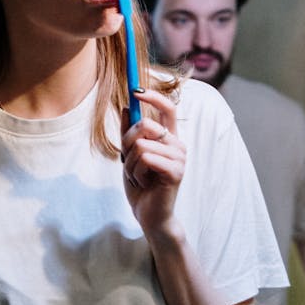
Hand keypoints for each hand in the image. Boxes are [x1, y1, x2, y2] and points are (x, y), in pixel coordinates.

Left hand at [120, 87, 185, 236]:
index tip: (135, 90)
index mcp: (169, 138)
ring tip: (139, 177)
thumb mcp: (129, 156)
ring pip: (140, 145)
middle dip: (127, 142)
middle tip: (130, 162)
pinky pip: (145, 159)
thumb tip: (125, 107)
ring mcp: (179, 157)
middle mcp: (177, 144)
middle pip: (145, 124)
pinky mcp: (176, 171)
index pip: (168, 108)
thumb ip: (128, 133)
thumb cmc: (141, 186)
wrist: (148, 214)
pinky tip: (144, 183)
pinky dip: (136, 172)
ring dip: (131, 164)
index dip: (153, 96)